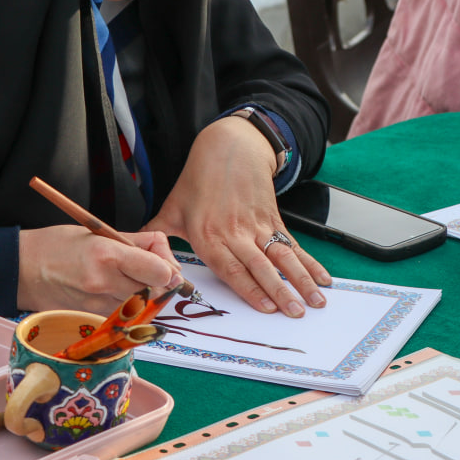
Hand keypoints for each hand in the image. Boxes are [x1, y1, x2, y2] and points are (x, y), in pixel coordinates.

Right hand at [16, 225, 180, 313]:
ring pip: (140, 307)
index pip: (159, 272)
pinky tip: (116, 295)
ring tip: (131, 281)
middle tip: (154, 273)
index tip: (167, 267)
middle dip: (161, 284)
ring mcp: (96, 305)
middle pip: (154, 292)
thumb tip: (166, 256)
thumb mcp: (99, 232)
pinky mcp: (89, 319)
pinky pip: (121, 317)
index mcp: (107, 254)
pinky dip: (127, 308)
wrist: (20, 270)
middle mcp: (104, 283)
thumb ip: (138, 242)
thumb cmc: (57, 245)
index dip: (169, 270)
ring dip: (145, 297)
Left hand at [145, 115, 331, 316]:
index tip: (267, 308)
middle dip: (281, 291)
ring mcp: (257, 225)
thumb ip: (156, 235)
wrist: (229, 146)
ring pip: (283, 257)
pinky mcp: (273, 219)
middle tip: (296, 313)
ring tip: (317, 300)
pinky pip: (293, 245)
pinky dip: (310, 262)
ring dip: (302, 280)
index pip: (231, 268)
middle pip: (261, 266)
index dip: (251, 289)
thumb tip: (136, 258)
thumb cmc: (198, 180)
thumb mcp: (172, 207)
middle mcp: (235, 232)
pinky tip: (323, 278)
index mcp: (208, 234)